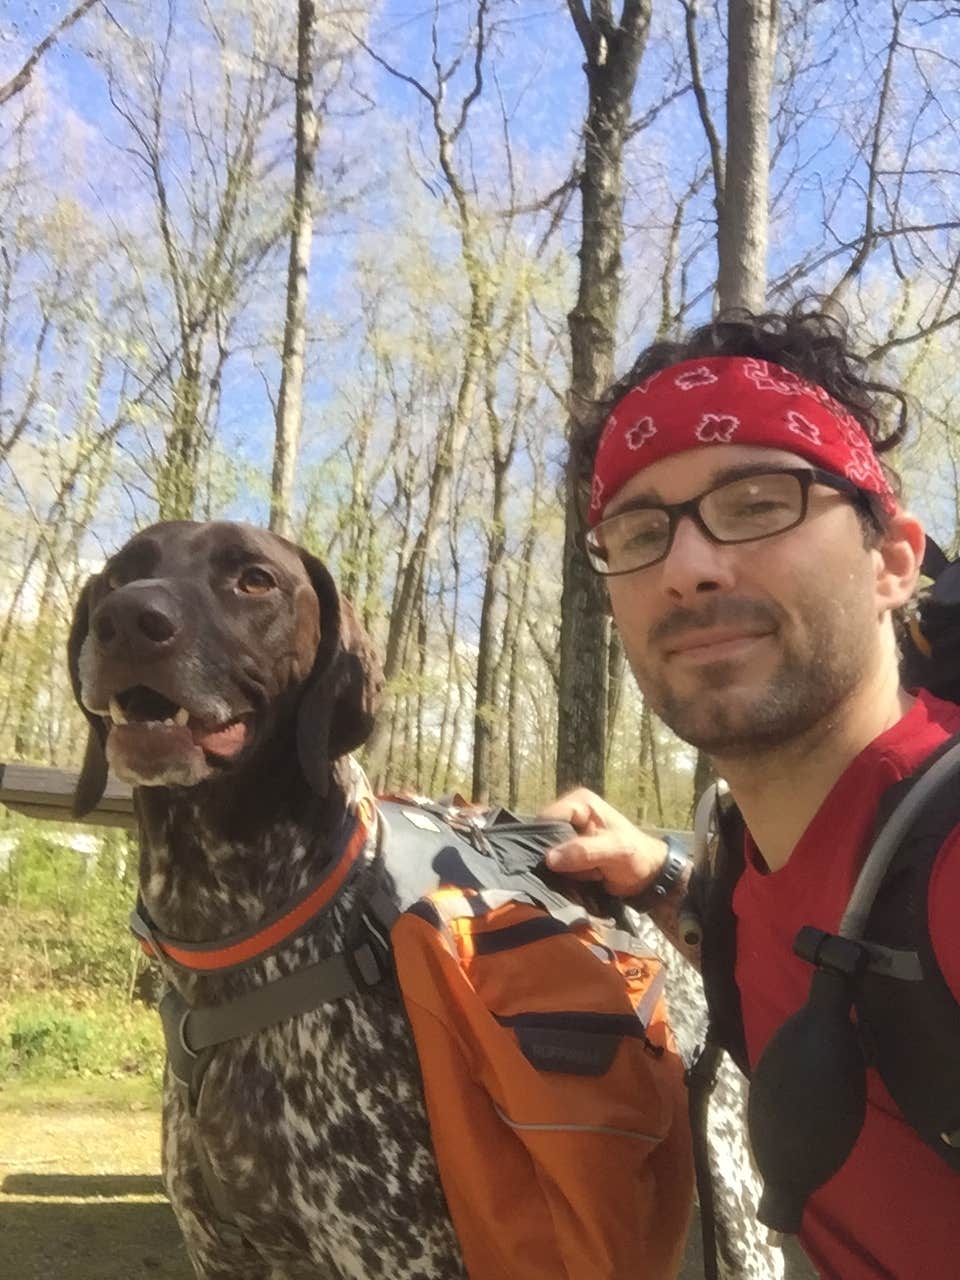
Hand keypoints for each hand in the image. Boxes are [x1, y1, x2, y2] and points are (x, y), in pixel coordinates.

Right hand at [539, 788, 668, 898]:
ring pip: (550, 854)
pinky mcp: (570, 852)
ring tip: (590, 873)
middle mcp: (571, 814)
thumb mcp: (614, 850)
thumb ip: (584, 851)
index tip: (558, 862)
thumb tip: (550, 858)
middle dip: (560, 857)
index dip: (547, 840)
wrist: (649, 876)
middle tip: (583, 868)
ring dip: (566, 869)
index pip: (547, 818)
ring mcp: (570, 834)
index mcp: (580, 802)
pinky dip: (569, 875)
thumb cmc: (637, 856)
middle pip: (545, 836)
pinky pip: (557, 865)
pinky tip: (587, 877)